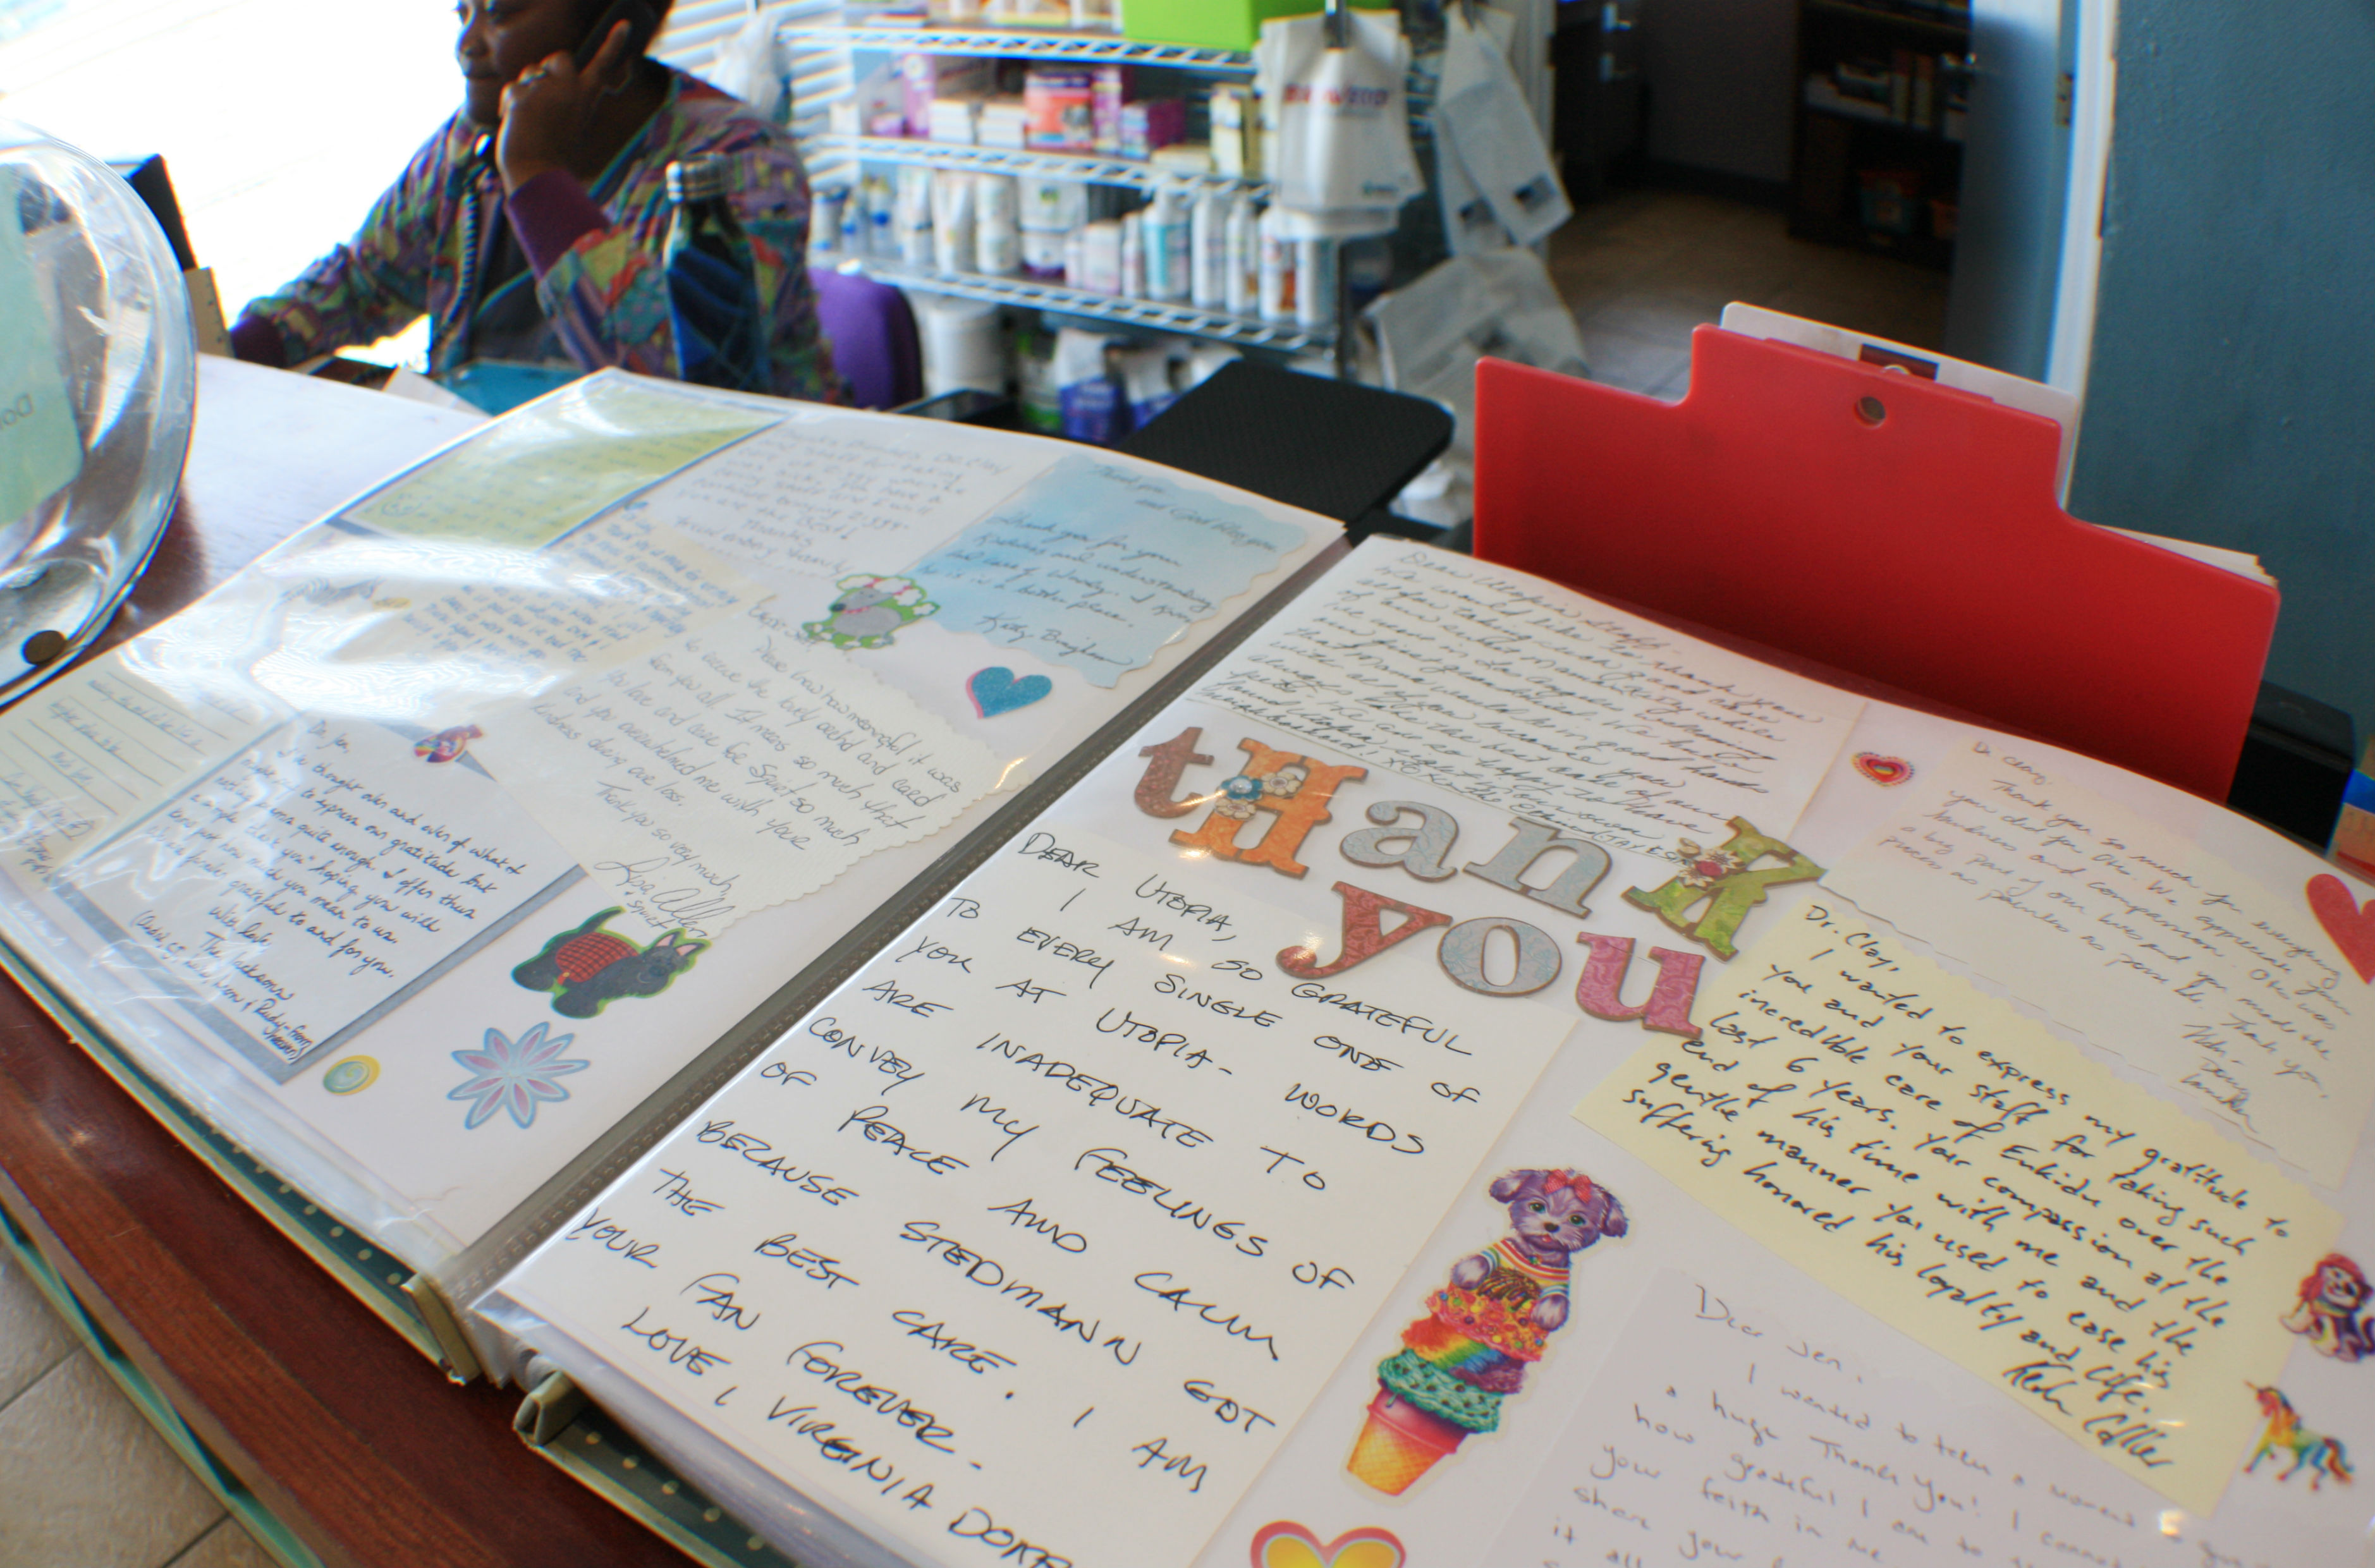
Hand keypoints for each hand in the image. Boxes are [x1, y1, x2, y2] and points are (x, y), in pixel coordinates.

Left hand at [495, 19, 633, 190]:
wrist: (537, 172)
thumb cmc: (550, 153)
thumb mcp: (565, 121)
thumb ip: (560, 96)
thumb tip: (539, 76)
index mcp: (586, 99)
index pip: (602, 65)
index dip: (613, 44)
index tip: (624, 24)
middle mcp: (571, 90)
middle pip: (559, 58)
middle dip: (547, 70)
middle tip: (542, 97)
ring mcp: (548, 91)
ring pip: (531, 73)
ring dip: (525, 90)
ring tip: (530, 120)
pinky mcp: (525, 95)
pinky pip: (512, 89)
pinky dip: (508, 105)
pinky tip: (514, 122)